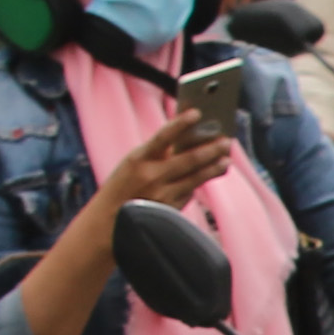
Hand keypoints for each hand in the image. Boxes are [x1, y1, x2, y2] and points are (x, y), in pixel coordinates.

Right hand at [89, 110, 236, 221]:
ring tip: (226, 159)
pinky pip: (189, 192)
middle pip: (189, 158)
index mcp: (138, 159)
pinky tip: (210, 174)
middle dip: (211, 148)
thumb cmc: (122, 186)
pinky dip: (198, 182)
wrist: (106, 222)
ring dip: (214, 167)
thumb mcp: (132, 165)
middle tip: (227, 140)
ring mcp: (162, 194)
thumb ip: (157, 154)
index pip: (163, 136)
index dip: (181, 123)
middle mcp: (151, 176)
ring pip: (196, 177)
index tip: (197, 112)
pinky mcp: (170, 211)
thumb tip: (190, 143)